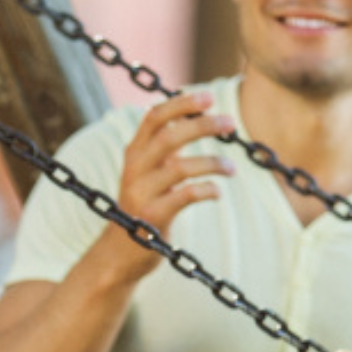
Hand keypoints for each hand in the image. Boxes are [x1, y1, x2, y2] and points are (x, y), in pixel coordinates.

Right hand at [108, 91, 235, 278]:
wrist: (119, 253)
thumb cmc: (142, 207)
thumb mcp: (148, 172)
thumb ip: (164, 146)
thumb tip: (193, 114)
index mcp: (134, 154)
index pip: (154, 117)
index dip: (181, 104)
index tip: (208, 98)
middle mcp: (135, 170)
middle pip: (170, 137)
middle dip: (203, 125)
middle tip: (230, 123)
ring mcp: (142, 194)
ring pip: (181, 167)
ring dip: (212, 163)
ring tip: (232, 168)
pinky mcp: (152, 218)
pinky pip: (185, 196)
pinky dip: (207, 190)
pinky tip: (217, 193)